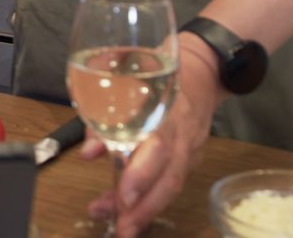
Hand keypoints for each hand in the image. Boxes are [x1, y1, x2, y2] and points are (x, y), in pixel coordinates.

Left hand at [80, 39, 223, 236]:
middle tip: (121, 227)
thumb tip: (89, 153)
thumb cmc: (155, 71)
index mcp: (168, 110)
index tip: (124, 195)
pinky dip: (153, 202)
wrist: (202, 73)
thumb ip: (104, 115)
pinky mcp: (191, 159)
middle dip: (144, 207)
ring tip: (123, 229)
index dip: (142, 173)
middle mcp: (183, 135)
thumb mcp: (125, 80)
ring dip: (146, 211)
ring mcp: (191, 149)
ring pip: (172, 186)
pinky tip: (133, 215)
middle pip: (169, 177)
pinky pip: (172, 183)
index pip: (159, 146)